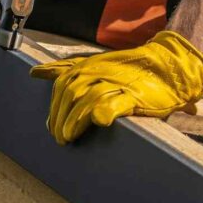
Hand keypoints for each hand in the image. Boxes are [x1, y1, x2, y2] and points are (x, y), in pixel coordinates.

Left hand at [30, 30, 202, 144]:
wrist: (167, 67)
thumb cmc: (127, 70)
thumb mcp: (93, 65)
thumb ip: (65, 68)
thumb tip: (35, 72)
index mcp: (87, 65)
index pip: (61, 83)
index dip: (54, 106)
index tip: (50, 125)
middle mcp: (98, 71)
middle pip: (70, 93)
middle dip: (60, 116)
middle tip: (59, 137)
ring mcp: (116, 82)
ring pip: (87, 98)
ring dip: (75, 119)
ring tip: (68, 136)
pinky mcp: (133, 95)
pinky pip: (114, 102)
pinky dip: (104, 111)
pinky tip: (97, 121)